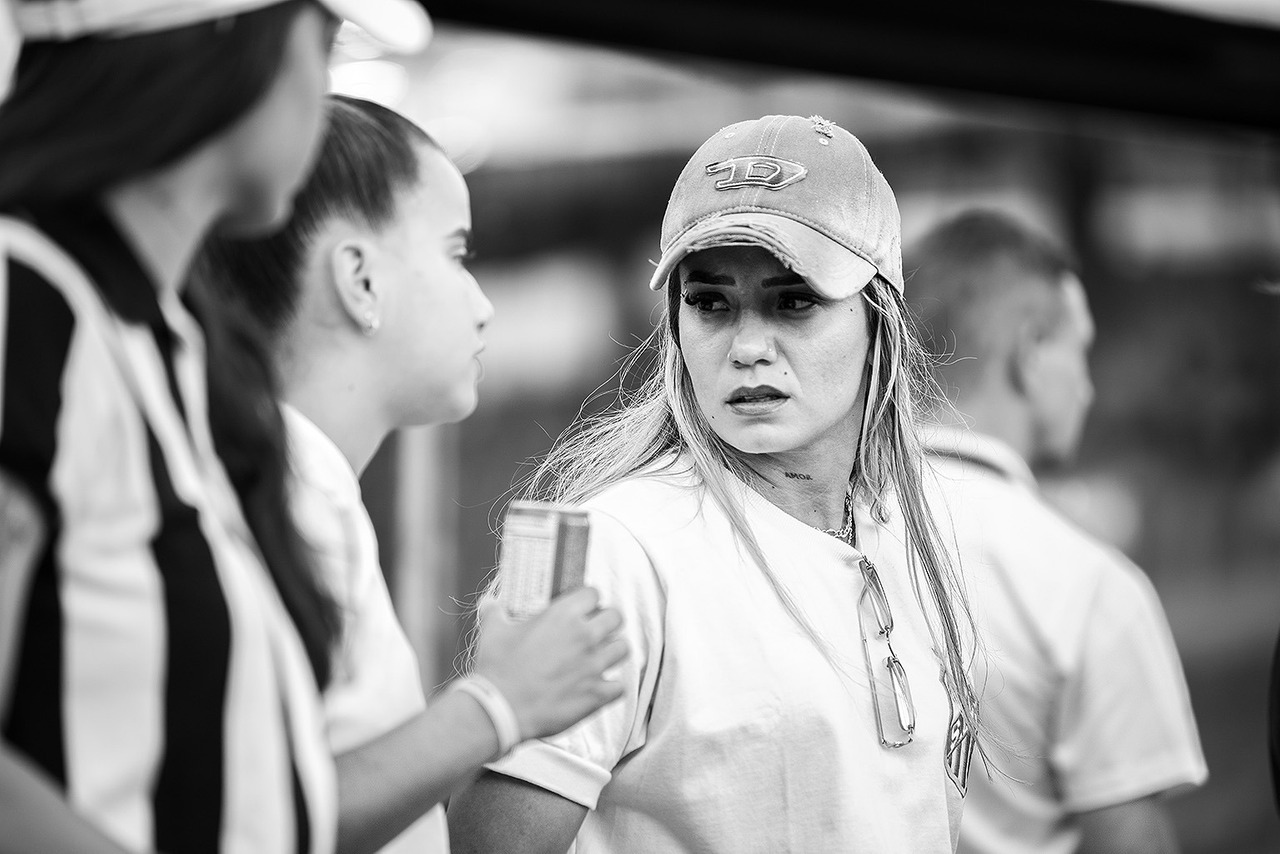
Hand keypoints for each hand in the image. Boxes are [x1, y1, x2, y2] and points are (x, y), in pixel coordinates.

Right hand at [470, 587, 627, 740]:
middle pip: (616, 617)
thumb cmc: (497, 670)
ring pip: (623, 648)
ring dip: (613, 652)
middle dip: (608, 622)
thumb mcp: (493, 632)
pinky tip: (599, 688)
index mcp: (562, 615)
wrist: (501, 710)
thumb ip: (496, 613)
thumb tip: (491, 604)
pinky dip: (612, 687)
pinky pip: (620, 686)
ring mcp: (594, 665)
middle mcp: (584, 636)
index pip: (593, 594)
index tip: (583, 608)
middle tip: (597, 631)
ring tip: (601, 658)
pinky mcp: (597, 693)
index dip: (589, 600)